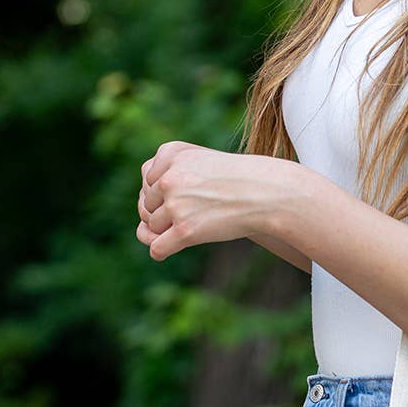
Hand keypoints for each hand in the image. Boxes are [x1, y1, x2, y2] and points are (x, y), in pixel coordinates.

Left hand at [137, 141, 298, 260]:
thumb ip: (169, 176)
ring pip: (152, 228)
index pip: (147, 180)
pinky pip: (158, 248)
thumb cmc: (237, 181)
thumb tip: (141, 228)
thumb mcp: (200, 163)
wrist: (266, 194)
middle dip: (162, 215)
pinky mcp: (186, 231)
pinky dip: (160, 251)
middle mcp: (168, 178)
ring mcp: (176, 206)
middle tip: (188, 217)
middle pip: (147, 206)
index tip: (183, 198)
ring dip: (165, 233)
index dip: (161, 194)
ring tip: (188, 230)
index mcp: (169, 154)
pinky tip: (168, 251)